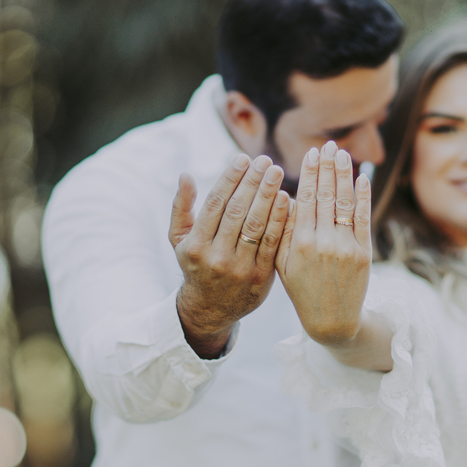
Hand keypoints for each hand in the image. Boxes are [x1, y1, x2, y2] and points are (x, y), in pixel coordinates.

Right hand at [169, 154, 289, 357]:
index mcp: (196, 245)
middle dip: (252, 182)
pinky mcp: (261, 277)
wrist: (211, 309)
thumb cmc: (196, 264)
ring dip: (268, 195)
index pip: (215, 204)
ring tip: (276, 172)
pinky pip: (273, 242)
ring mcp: (240, 268)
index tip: (242, 158)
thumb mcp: (180, 239)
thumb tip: (185, 175)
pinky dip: (280, 219)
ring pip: (256, 225)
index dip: (229, 178)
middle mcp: (217, 257)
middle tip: (265, 160)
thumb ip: (181, 207)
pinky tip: (286, 198)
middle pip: (238, 211)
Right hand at [276, 141, 371, 346]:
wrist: (332, 321)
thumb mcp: (283, 263)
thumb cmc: (303, 290)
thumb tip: (285, 196)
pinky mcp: (364, 253)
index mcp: (299, 243)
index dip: (310, 173)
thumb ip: (282, 231)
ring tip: (342, 154)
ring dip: (344, 175)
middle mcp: (323, 242)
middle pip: (326, 195)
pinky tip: (362, 177)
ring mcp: (345, 247)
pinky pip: (364, 218)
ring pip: (345, 203)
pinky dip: (364, 196)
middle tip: (328, 145)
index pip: (306, 199)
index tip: (311, 153)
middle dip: (328, 167)